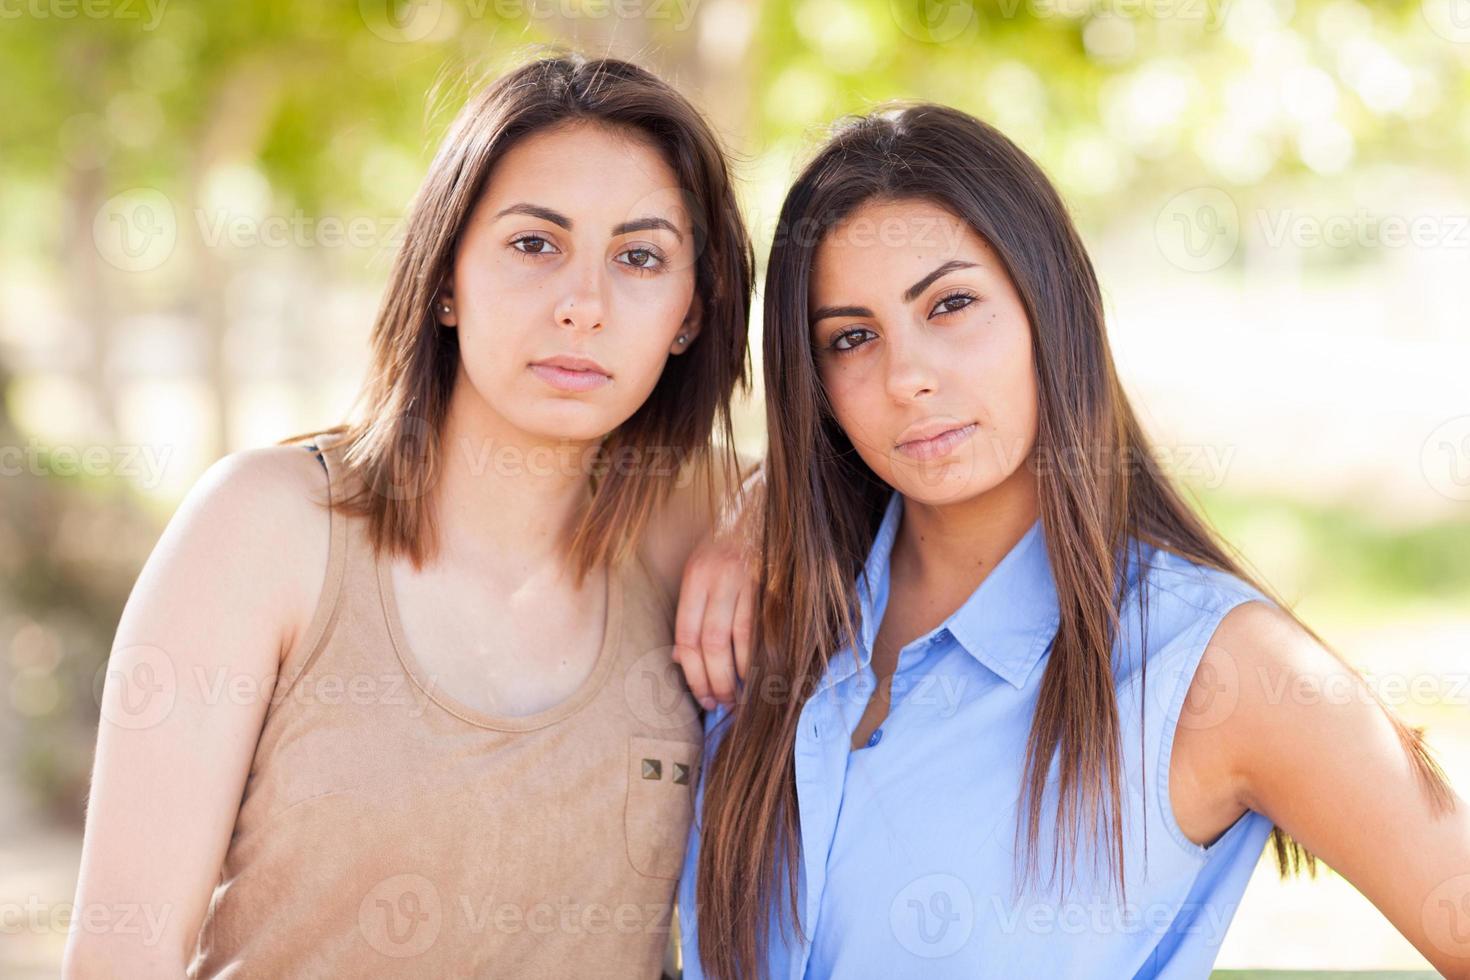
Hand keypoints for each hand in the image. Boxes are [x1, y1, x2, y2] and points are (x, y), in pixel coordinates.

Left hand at [672, 470, 761, 710]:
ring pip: (736, 641)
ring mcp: (748, 577)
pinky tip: (761, 674)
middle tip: (722, 704)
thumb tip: (679, 656)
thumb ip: (694, 606)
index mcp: (696, 574)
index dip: (692, 674)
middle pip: (709, 644)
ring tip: (741, 697)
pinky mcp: (776, 579)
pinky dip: (760, 657)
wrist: (771, 497)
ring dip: (738, 676)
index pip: (686, 636)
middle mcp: (717, 576)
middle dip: (714, 682)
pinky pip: (764, 628)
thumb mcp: (705, 563)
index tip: (702, 696)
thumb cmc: (737, 537)